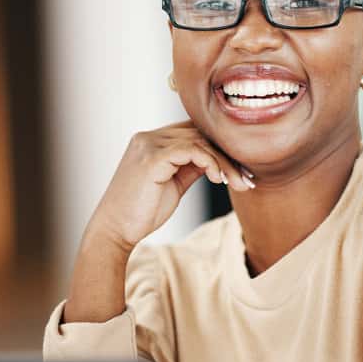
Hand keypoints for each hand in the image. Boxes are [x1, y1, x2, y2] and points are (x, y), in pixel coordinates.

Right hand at [85, 120, 252, 251]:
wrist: (115, 230)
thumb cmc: (142, 211)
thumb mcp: (174, 184)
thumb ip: (193, 167)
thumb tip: (218, 160)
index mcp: (153, 141)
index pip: (195, 131)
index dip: (221, 147)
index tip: (243, 170)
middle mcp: (149, 137)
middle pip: (200, 134)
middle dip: (229, 155)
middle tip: (247, 178)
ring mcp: (148, 145)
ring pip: (199, 141)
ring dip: (224, 162)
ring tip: (238, 182)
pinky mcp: (151, 158)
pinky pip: (191, 150)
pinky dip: (210, 162)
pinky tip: (218, 179)